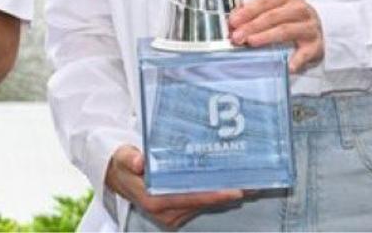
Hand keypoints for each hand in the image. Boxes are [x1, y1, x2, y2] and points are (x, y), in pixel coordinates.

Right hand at [105, 145, 241, 228]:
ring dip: (226, 194)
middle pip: (204, 203)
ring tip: (250, 181)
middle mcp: (166, 212)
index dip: (214, 195)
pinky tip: (232, 184)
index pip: (190, 199)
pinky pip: (202, 203)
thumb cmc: (122, 165)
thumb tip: (139, 161)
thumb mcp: (122, 157)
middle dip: (229, 193)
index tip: (234, 190)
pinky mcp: (179, 211)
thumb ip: (130, 158)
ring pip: (206, 204)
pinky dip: (217, 194)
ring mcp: (173, 214)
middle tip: (253, 183)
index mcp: (155, 201)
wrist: (117, 175)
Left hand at [229, 0, 323, 71]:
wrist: (311, 31)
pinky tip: (288, 66)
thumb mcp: (269, 11)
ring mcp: (310, 26)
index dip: (247, 12)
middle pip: (273, 16)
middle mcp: (301, 8)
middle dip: (253, 26)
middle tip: (238, 36)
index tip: (233, 22)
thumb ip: (251, 15)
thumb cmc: (286, 19)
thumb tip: (232, 22)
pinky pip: (307, 52)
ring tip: (252, 43)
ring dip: (267, 37)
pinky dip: (297, 59)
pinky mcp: (316, 44)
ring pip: (286, 30)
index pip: (265, 2)